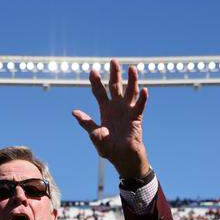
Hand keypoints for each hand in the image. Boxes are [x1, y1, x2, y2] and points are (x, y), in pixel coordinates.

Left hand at [72, 60, 149, 177]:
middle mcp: (117, 107)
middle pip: (116, 87)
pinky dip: (142, 99)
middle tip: (113, 60)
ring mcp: (127, 111)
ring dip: (132, 80)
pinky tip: (144, 90)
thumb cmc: (109, 148)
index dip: (96, 82)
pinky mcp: (137, 118)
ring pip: (130, 92)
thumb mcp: (95, 135)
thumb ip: (86, 123)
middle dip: (114, 74)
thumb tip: (74, 112)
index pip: (99, 92)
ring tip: (132, 68)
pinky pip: (140, 107)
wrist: (122, 158)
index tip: (92, 70)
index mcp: (105, 110)